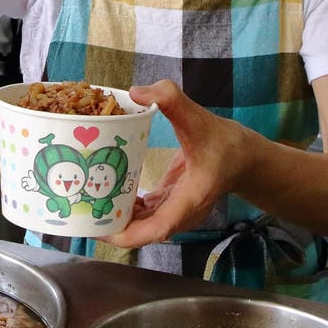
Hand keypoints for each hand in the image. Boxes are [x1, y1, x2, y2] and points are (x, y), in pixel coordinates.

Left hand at [100, 80, 254, 247]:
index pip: (155, 230)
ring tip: (86, 200)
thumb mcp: (199, 118)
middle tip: (80, 208)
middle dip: (111, 225)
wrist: (246, 157)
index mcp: (189, 201)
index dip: (125, 235)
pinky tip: (107, 193)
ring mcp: (176, 211)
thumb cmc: (226, 143)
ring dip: (117, 216)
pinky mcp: (172, 203)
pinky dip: (127, 208)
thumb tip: (136, 92)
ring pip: (142, 224)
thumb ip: (171, 100)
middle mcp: (181, 213)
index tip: (99, 228)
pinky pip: (145, 213)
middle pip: (142, 232)